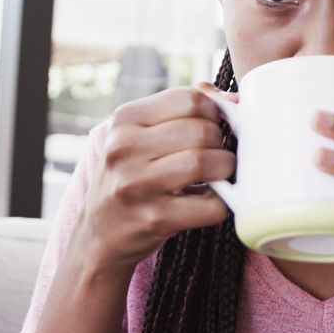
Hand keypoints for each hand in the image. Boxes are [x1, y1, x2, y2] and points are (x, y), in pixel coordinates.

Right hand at [70, 84, 235, 276]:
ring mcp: (137, 185)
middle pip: (202, 130)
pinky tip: (208, 201)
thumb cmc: (132, 177)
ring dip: (224, 170)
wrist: (99, 234)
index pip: (191, 99)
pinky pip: (211, 205)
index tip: (210, 127)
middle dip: (220, 143)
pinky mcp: (154, 219)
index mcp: (125, 120)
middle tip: (213, 156)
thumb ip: (182, 110)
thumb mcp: (141, 135)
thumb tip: (233, 98)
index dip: (213, 112)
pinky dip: (221, 204)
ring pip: (205, 162)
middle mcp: (125, 148)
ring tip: (216, 176)